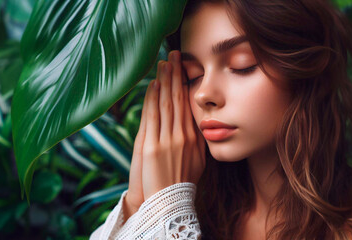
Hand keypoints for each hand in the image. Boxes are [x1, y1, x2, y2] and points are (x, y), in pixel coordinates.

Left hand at [141, 50, 205, 199]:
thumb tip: (196, 126)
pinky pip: (154, 117)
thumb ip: (196, 142)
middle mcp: (184, 136)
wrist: (169, 203)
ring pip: (167, 104)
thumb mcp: (197, 162)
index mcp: (194, 139)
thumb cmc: (181, 183)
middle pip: (179, 100)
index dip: (185, 86)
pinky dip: (153, 99)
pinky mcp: (153, 147)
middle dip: (176, 76)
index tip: (182, 70)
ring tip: (163, 63)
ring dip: (165, 82)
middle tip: (173, 55)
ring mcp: (169, 140)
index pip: (189, 106)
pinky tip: (153, 85)